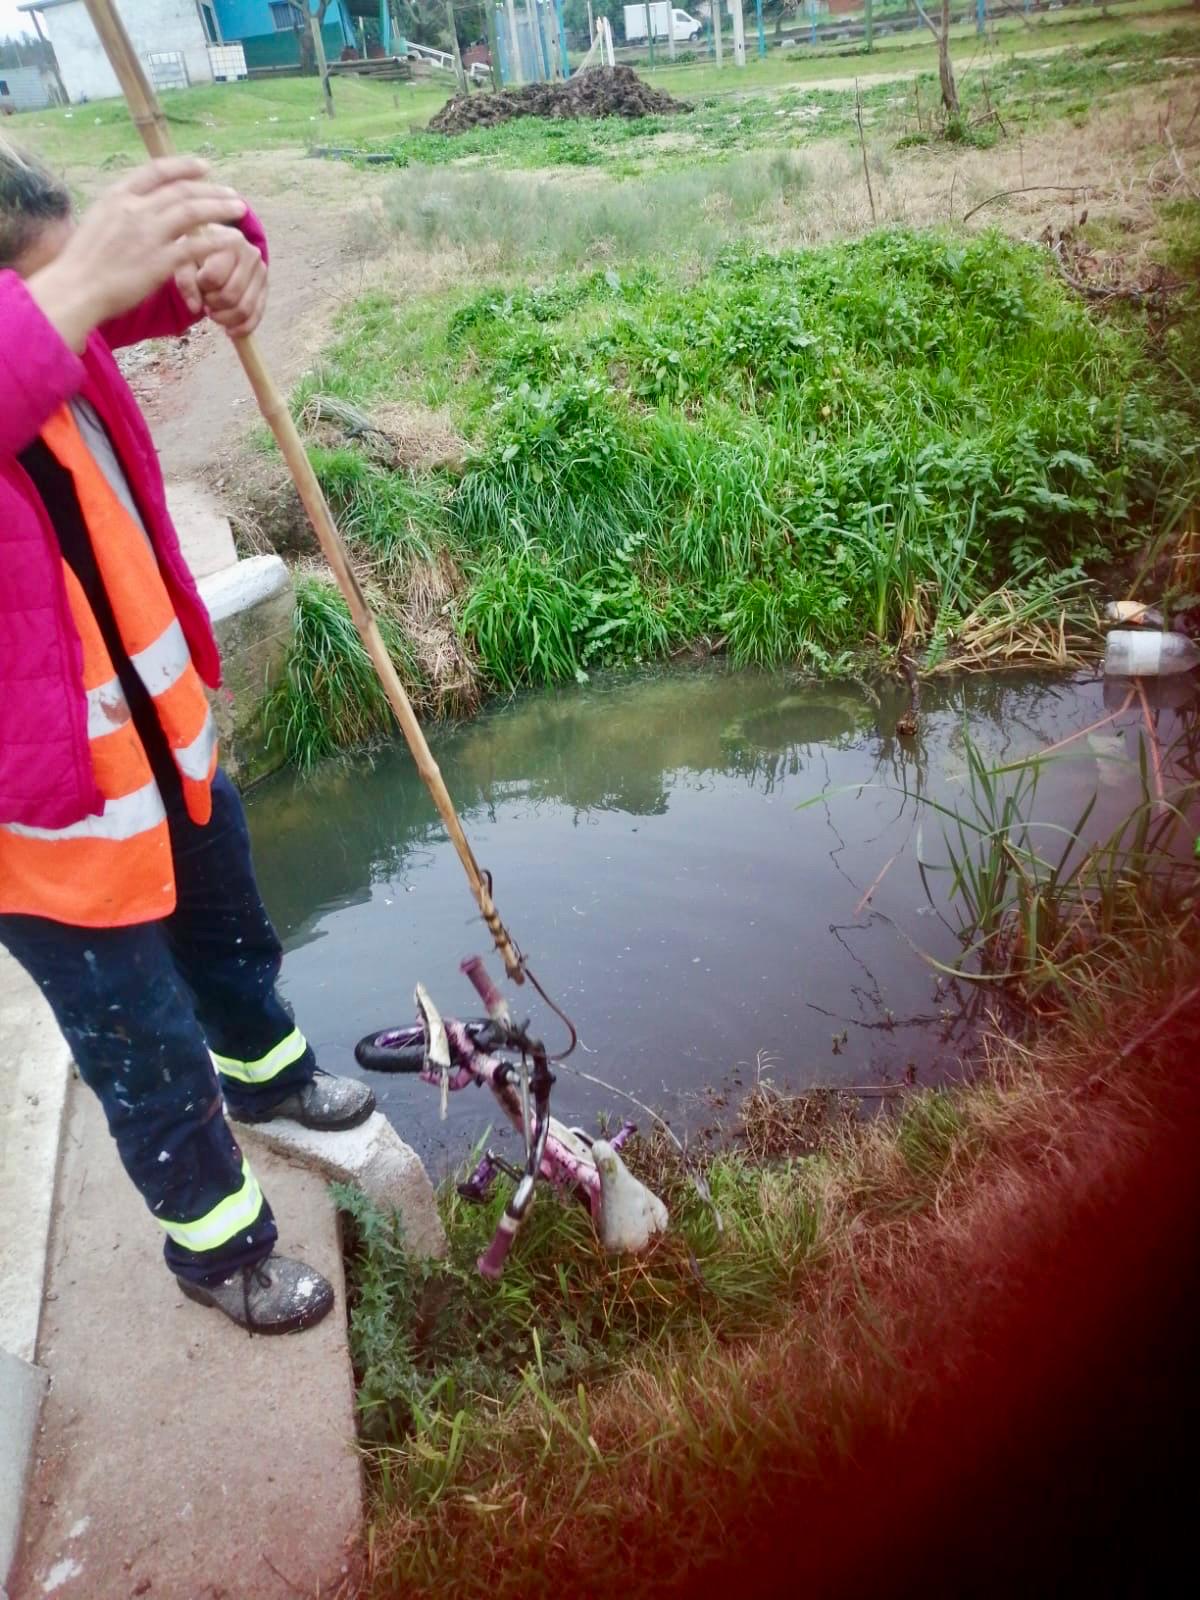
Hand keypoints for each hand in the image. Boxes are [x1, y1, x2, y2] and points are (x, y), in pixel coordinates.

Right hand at [26, 157, 246, 350]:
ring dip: (220, 208)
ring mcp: (149, 234)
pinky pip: (197, 246)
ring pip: (193, 212)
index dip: (185, 166)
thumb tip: (142, 202)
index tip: (204, 167)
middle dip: (212, 189)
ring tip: (239, 209)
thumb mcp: (100, 219)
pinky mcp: (160, 262)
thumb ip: (123, 208)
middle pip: (182, 190)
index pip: (157, 170)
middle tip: (232, 193)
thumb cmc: (84, 260)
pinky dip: (218, 241)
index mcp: (118, 195)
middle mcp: (135, 209)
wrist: (77, 288)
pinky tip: (233, 239)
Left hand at [176, 225, 267, 338]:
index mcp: (230, 241)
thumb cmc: (198, 252)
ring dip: (225, 318)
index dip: (200, 287)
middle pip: (230, 296)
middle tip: (204, 300)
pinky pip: (257, 316)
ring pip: (244, 309)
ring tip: (213, 312)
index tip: (197, 282)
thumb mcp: (184, 260)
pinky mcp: (265, 289)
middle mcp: (251, 254)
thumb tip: (195, 308)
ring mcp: (262, 273)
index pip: (214, 277)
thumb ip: (185, 281)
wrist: (216, 245)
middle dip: (213, 305)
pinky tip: (229, 331)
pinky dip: (242, 329)